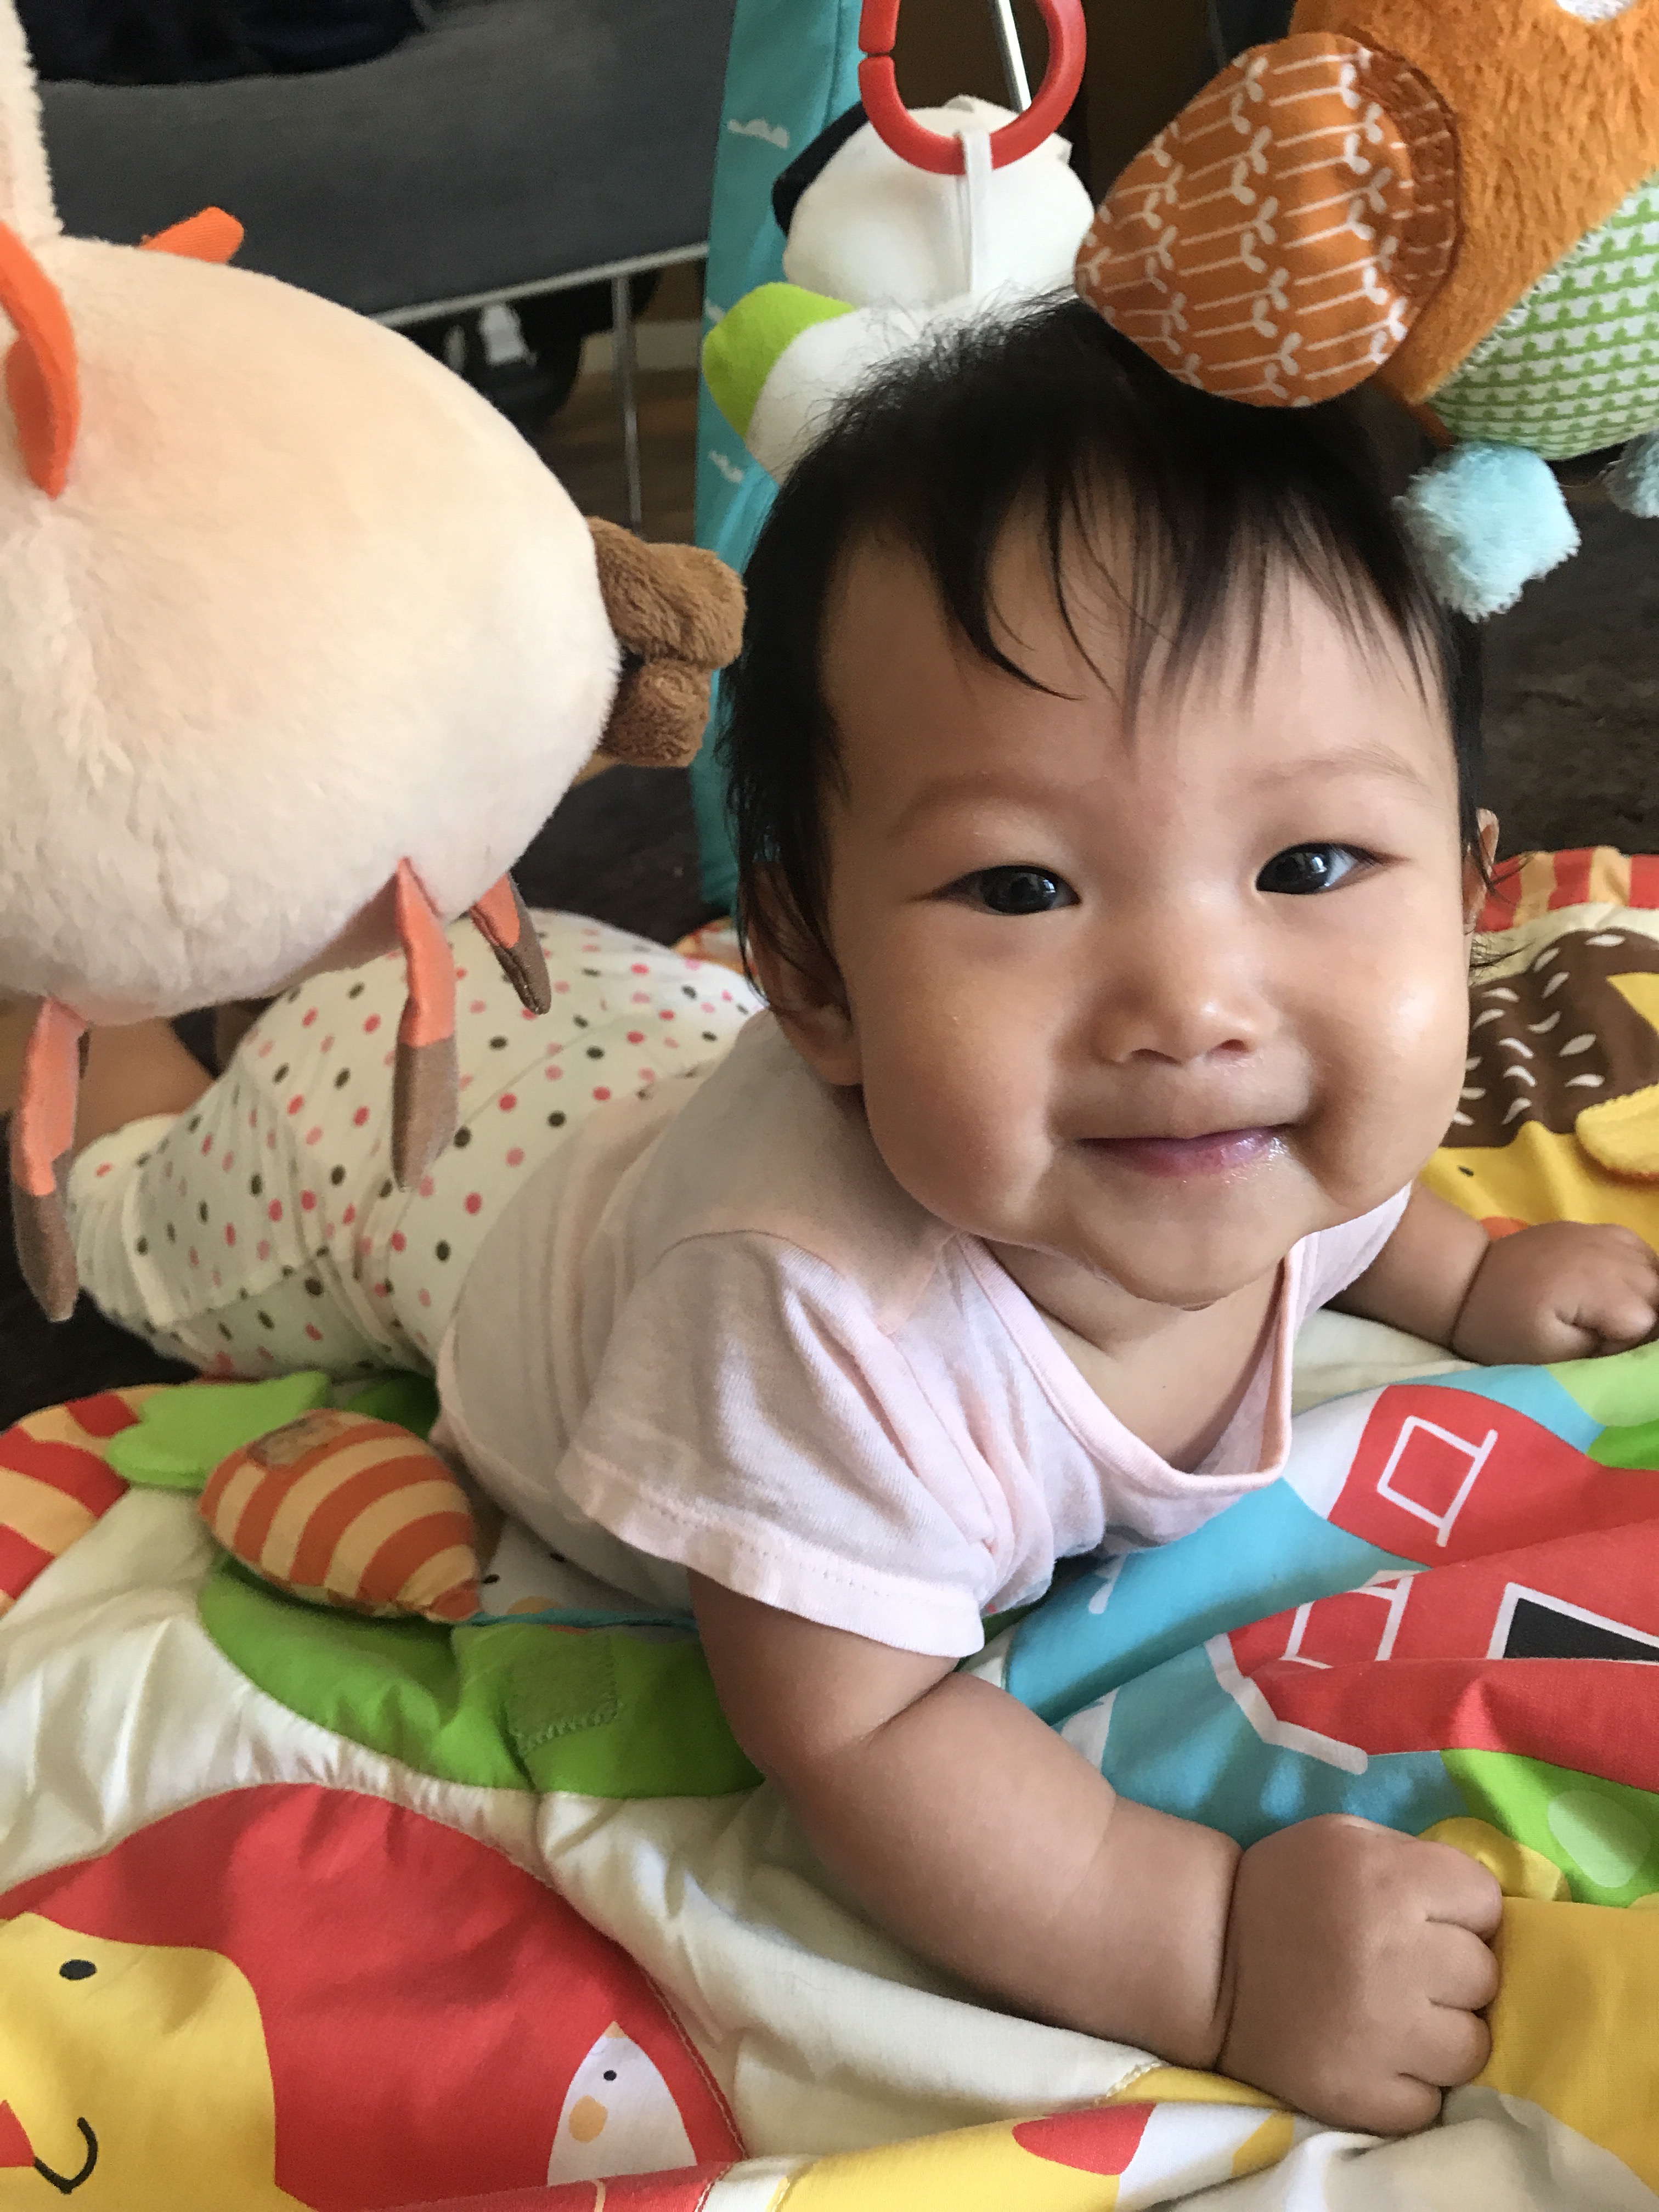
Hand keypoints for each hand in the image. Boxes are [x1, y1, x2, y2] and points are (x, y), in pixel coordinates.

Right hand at [1216, 1816, 1500, 2132]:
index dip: (1460, 1910)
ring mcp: (1382, 2035)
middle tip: (1407, 1969)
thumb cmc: (1286, 1889)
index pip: (1486, 1902)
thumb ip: (1418, 1861)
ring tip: (1398, 2018)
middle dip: (1452, 1972)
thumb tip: (1489, 1906)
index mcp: (1388, 1881)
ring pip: (1472, 2047)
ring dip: (1442, 2033)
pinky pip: (1433, 2102)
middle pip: (1484, 1976)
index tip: (1427, 1917)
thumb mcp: (1346, 1841)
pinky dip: (1411, 2084)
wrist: (1207, 1961)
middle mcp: (1394, 1957)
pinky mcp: (1363, 2097)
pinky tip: (1377, 2056)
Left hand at [1451, 1220, 1658, 1362]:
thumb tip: (1644, 1342)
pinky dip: (1640, 1277)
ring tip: (1608, 1320)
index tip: (1596, 1353)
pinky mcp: (1604, 1231)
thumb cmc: (1501, 1324)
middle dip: (1643, 1323)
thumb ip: (1608, 1352)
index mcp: (1606, 1289)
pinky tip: (1615, 1294)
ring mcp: (1613, 1237)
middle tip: (1601, 1339)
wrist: (1467, 1277)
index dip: (1632, 1348)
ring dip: (1647, 1300)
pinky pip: (1643, 1255)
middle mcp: (1619, 1256)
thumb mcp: (1552, 1355)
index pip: (1653, 1329)